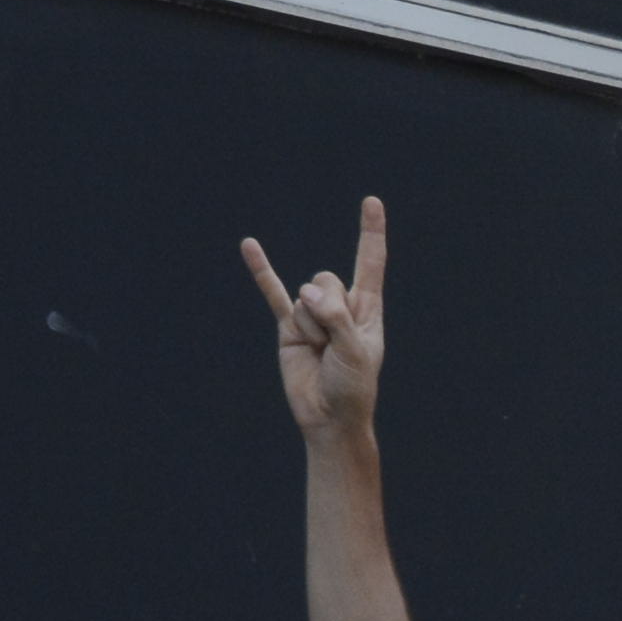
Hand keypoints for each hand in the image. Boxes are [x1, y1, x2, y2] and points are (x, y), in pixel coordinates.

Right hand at [242, 194, 390, 436]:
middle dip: (327, 310)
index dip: (371, 233)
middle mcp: (340, 305)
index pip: (370, 262)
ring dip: (310, 327)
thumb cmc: (352, 388)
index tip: (372, 202)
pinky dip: (261, 270)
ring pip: (303, 297)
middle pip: (327, 280)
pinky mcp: (289, 326)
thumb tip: (305, 291)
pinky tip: (249, 246)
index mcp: (367, 309)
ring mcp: (312, 313)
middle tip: (333, 345)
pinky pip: (272, 292)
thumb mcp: (355, 352)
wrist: (327, 418)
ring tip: (319, 354)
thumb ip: (336, 317)